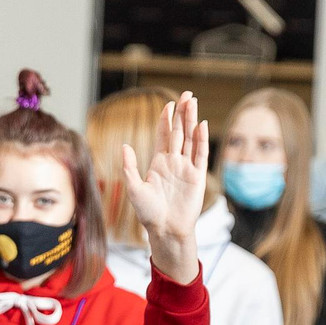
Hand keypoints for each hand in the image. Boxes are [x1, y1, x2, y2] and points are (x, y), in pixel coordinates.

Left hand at [121, 90, 208, 283]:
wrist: (166, 230)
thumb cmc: (148, 213)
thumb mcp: (134, 188)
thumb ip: (129, 167)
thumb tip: (124, 146)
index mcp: (159, 163)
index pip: (163, 135)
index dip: (165, 119)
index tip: (168, 104)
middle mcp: (174, 162)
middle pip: (179, 132)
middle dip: (182, 113)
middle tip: (186, 94)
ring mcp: (187, 168)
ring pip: (190, 138)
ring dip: (192, 120)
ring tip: (193, 102)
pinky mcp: (197, 177)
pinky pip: (200, 154)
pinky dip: (201, 140)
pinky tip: (201, 125)